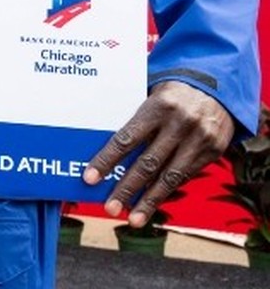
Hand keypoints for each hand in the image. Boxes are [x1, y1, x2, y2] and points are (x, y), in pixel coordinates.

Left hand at [83, 80, 234, 226]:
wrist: (218, 88)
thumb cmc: (171, 94)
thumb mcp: (151, 96)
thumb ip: (133, 119)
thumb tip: (102, 147)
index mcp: (158, 106)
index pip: (126, 138)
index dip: (107, 160)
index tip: (90, 178)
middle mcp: (179, 124)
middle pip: (148, 163)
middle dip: (126, 188)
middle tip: (109, 207)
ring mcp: (198, 140)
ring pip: (169, 177)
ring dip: (149, 200)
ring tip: (133, 219)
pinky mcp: (212, 152)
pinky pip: (185, 176)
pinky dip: (167, 191)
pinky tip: (152, 204)